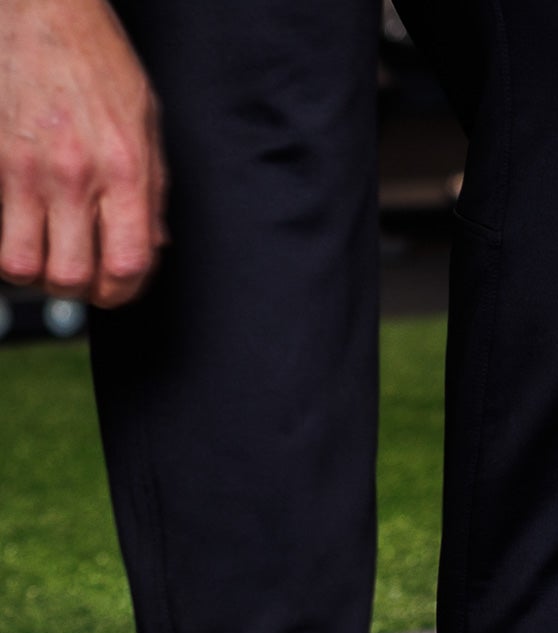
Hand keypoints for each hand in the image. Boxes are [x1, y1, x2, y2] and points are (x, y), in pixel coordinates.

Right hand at [0, 0, 165, 307]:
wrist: (37, 10)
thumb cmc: (94, 57)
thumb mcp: (146, 120)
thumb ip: (153, 188)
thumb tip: (155, 242)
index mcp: (126, 169)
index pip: (129, 263)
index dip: (125, 292)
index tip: (120, 289)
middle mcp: (76, 176)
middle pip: (73, 277)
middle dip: (80, 292)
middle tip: (81, 278)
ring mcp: (27, 170)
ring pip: (24, 265)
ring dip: (36, 276)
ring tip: (47, 260)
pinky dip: (8, 246)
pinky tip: (21, 232)